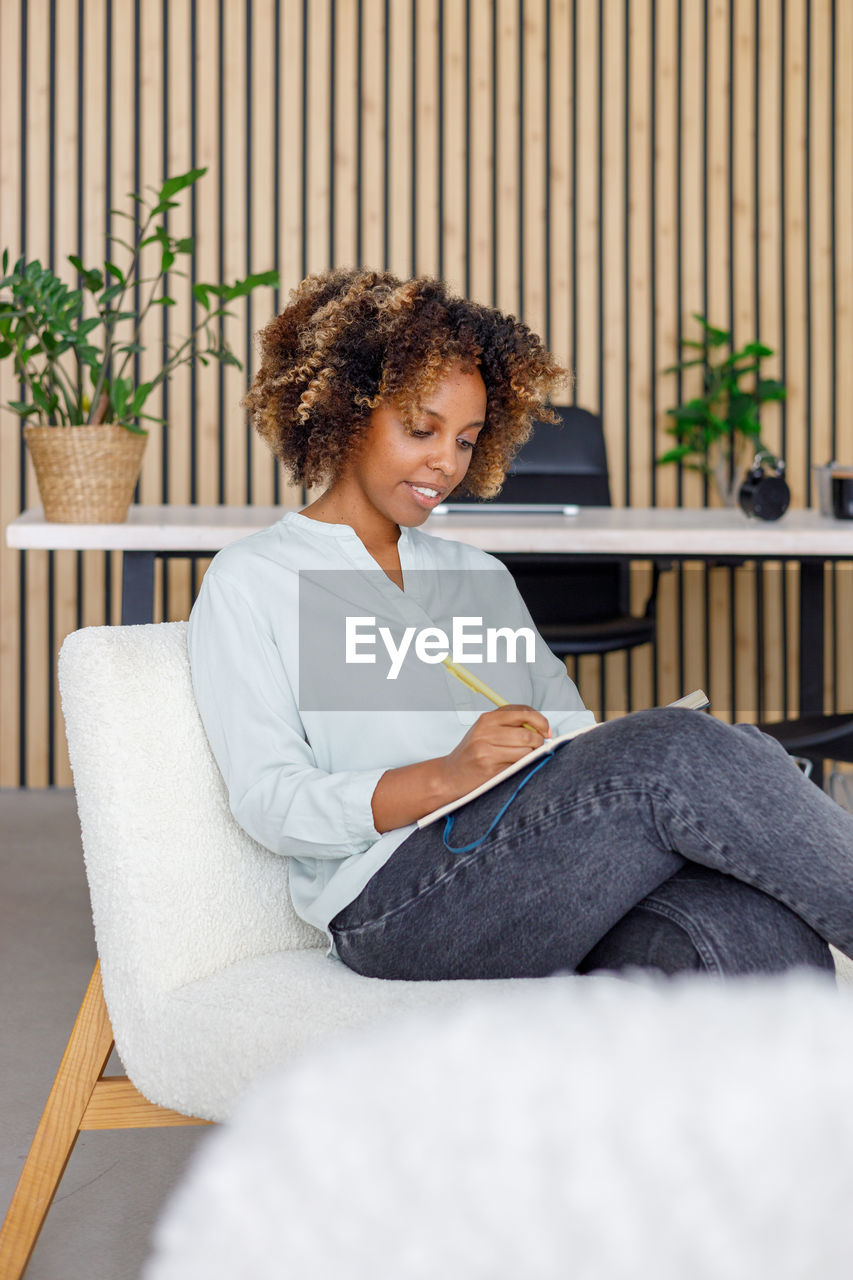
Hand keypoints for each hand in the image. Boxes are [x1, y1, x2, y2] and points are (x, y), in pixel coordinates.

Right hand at [437, 704, 552, 798]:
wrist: (450, 775)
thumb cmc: (473, 753)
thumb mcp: (485, 731)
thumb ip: (509, 725)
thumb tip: (542, 729)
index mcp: (487, 719)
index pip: (523, 712)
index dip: (540, 721)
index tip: (546, 731)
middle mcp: (485, 732)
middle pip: (527, 734)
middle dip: (538, 742)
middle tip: (536, 749)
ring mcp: (486, 750)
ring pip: (525, 750)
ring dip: (531, 756)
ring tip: (523, 758)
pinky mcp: (489, 767)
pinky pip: (518, 764)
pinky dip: (522, 766)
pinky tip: (513, 767)